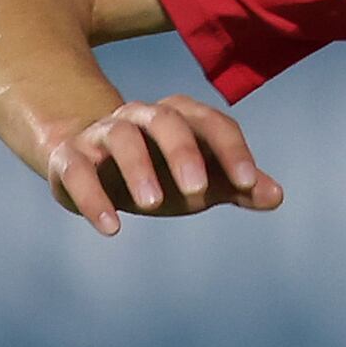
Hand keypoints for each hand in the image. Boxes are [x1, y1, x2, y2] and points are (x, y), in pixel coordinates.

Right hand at [42, 95, 280, 233]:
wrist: (92, 167)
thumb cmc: (160, 172)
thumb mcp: (203, 181)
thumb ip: (239, 186)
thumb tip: (276, 195)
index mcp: (180, 117)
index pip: (212, 123)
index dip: (231, 150)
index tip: (248, 183)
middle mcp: (141, 117)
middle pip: (166, 120)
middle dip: (183, 152)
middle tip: (198, 192)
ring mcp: (102, 133)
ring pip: (121, 138)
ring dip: (137, 169)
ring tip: (152, 206)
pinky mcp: (69, 157)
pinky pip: (77, 169)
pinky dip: (92, 198)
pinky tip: (111, 228)